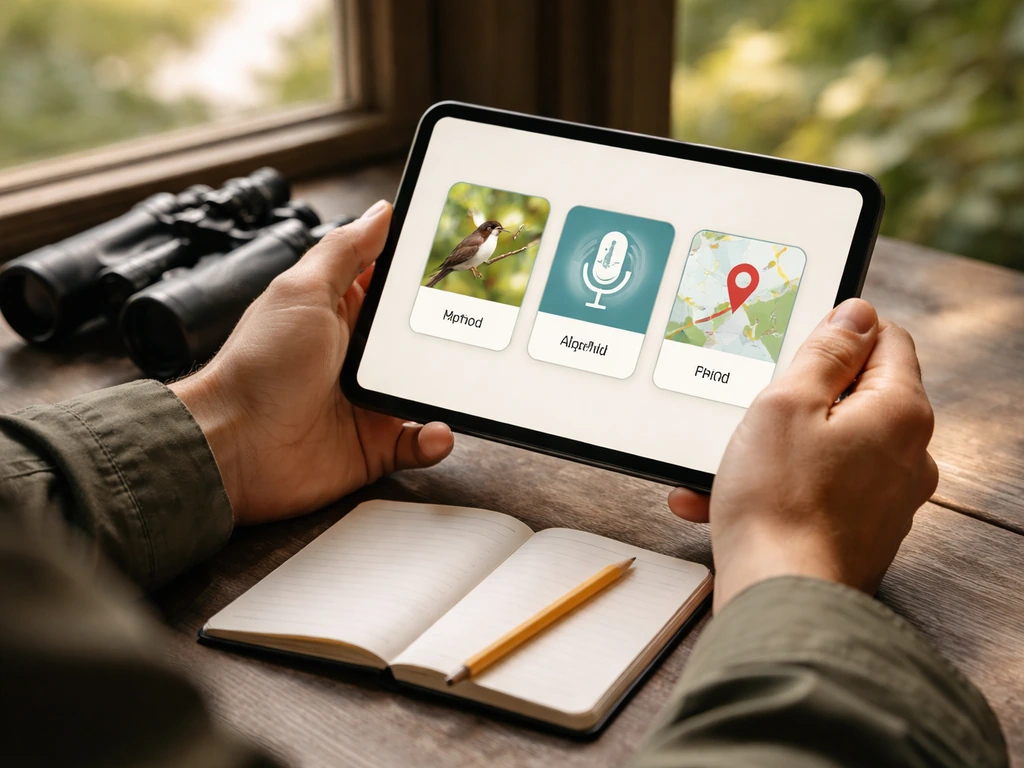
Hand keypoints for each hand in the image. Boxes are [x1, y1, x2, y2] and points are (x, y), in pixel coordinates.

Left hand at [170, 201, 453, 524]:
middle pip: (419, 341)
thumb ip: (344, 251)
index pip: (392, 288)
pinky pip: (418, 442)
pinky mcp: (374, 446)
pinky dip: (434, 439)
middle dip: (449, 336)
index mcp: (341, 314)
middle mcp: (358, 357)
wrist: (234, 446)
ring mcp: (369, 402)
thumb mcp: (302, 293)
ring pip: (428, 392)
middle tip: (484, 329)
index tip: (461, 265)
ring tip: (462, 386)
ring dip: (448, 391)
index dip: (424, 277)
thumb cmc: (258, 366)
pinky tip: (437, 432)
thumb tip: (380, 212)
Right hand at [668, 299, 937, 610]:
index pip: (886, 339)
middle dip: (795, 397)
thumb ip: (825, 352)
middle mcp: (907, 455)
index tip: (795, 345)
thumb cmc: (777, 502)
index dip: (837, 332)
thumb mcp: (786, 403)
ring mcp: (886, 498)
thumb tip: (857, 314)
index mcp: (899, 412)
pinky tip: (722, 497)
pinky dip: (775, 487)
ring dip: (773, 447)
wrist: (777, 599)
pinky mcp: (859, 531)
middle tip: (752, 407)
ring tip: (723, 463)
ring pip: (827, 445)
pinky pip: (816, 489)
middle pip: (855, 395)